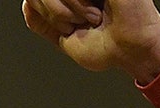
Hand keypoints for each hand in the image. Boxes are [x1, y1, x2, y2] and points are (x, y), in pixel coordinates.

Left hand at [22, 0, 159, 82]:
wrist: (133, 51)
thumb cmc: (108, 47)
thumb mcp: (66, 38)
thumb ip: (43, 22)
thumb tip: (27, 3)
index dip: (46, 11)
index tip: (68, 26)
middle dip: (54, 12)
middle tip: (78, 23)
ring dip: (67, 11)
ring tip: (92, 18)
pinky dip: (77, 5)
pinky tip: (96, 13)